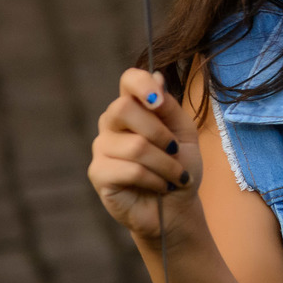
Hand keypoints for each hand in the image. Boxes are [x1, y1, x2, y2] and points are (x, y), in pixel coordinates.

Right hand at [89, 68, 202, 243]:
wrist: (176, 206)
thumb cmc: (180, 166)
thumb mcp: (184, 133)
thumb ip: (170, 107)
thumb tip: (157, 76)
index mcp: (135, 108)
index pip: (129, 80)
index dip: (142, 84)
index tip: (159, 102)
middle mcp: (112, 123)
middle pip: (122, 108)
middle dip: (159, 133)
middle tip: (175, 150)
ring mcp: (101, 147)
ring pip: (134, 145)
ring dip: (166, 164)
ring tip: (175, 176)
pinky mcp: (98, 173)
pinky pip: (130, 170)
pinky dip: (155, 179)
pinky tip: (160, 186)